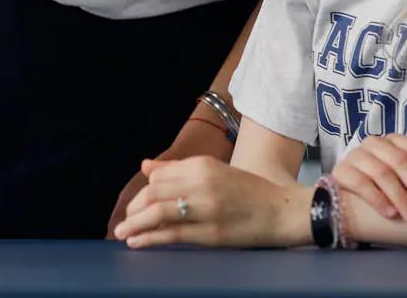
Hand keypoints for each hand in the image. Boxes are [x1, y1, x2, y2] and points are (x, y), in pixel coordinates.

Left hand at [113, 156, 310, 248]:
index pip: (159, 176)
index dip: (142, 191)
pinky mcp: (213, 234)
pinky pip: (173, 235)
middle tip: (125, 220)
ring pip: (158, 214)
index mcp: (202, 165)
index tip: (135, 204)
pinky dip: (150, 238)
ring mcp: (207, 209)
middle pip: (154, 193)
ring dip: (135, 224)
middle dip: (134, 208)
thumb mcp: (215, 171)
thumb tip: (146, 166)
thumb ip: (179, 169)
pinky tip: (138, 242)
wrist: (284, 211)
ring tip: (123, 232)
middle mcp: (202, 183)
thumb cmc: (250, 192)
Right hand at [331, 134, 406, 223]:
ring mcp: (356, 155)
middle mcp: (376, 143)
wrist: (350, 197)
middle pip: (401, 161)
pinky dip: (378, 199)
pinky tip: (391, 214)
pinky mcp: (341, 171)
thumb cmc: (389, 186)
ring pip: (382, 173)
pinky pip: (361, 184)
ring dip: (401, 197)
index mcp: (396, 141)